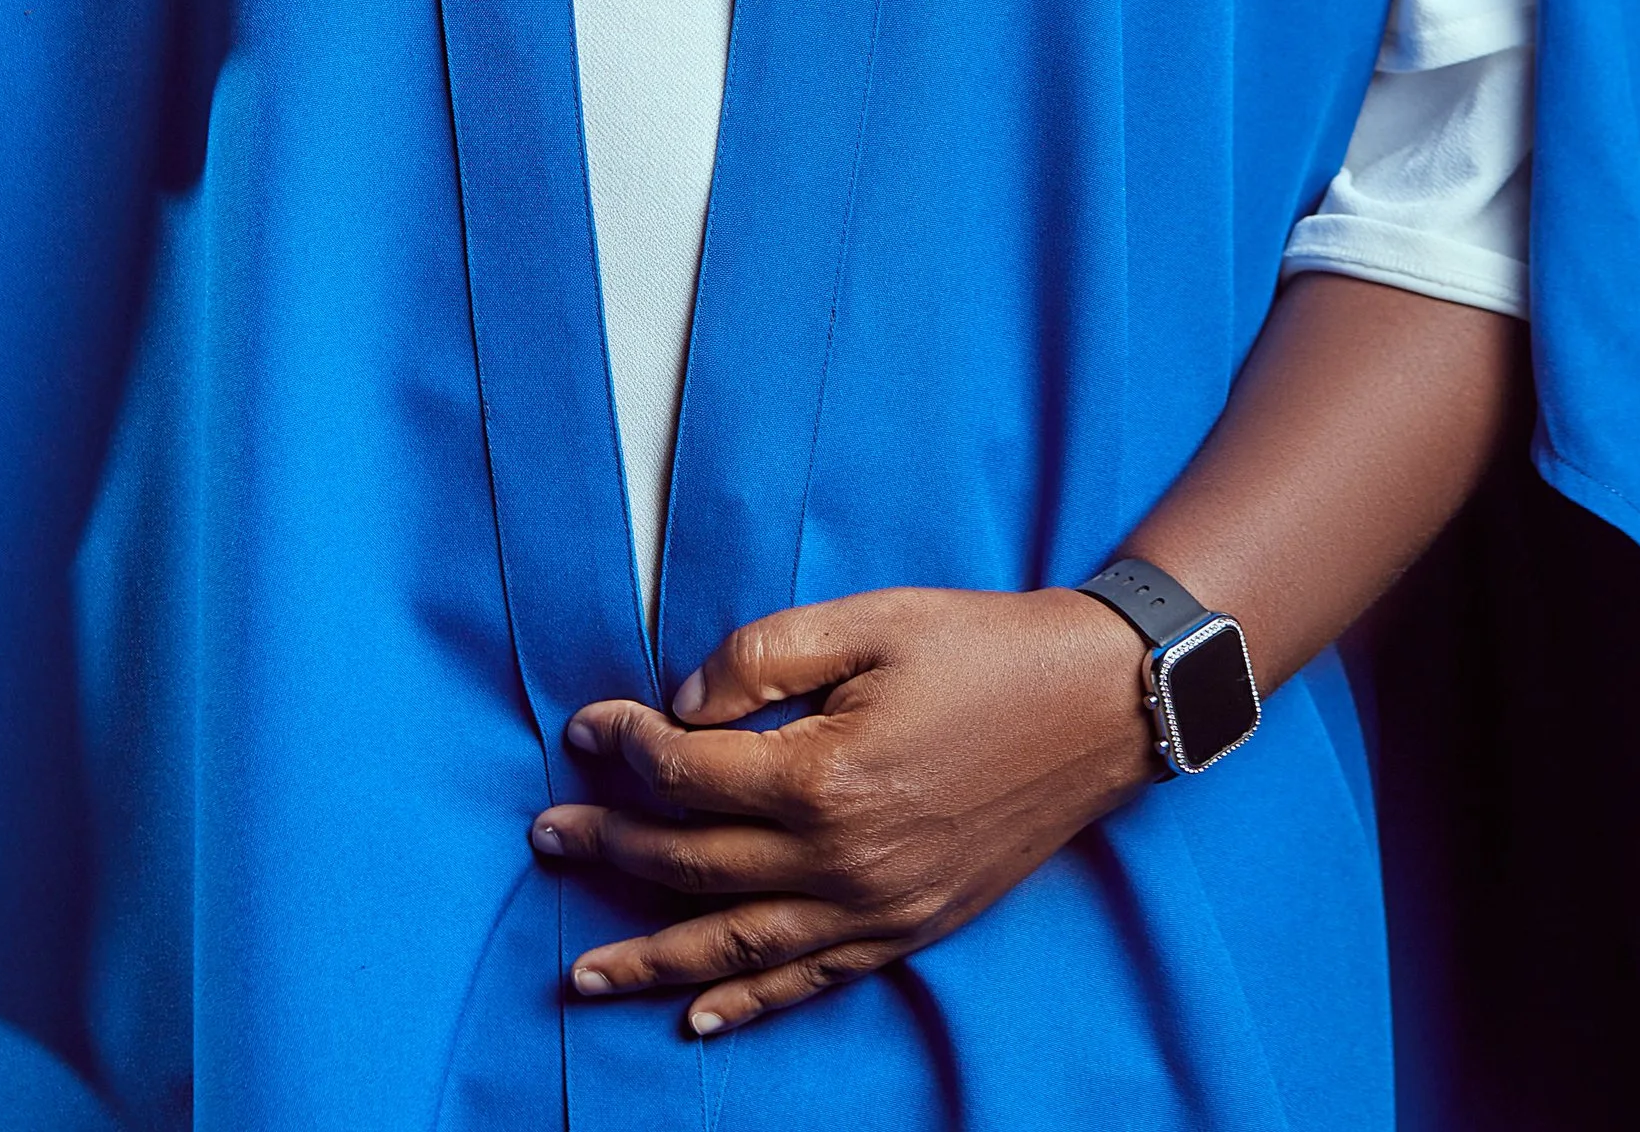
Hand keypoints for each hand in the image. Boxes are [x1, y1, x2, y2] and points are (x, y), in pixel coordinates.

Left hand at [533, 586, 1157, 1038]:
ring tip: (580, 972)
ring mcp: (876, 907)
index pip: (687, 773)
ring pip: (737, 947)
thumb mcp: (866, 620)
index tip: (584, 728)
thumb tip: (684, 704)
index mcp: (822, 774)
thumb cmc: (979, 647)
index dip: (625, 748)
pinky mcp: (908, 929)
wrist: (1094, 703)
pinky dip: (750, 1005)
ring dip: (651, 960)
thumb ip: (762, 655)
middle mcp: (840, 859)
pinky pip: (812, 980)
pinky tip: (698, 1019)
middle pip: (693, 868)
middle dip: (610, 853)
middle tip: (545, 840)